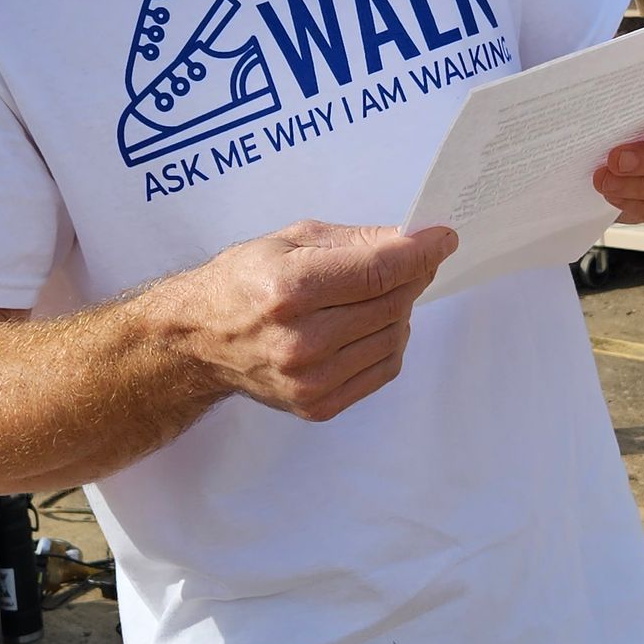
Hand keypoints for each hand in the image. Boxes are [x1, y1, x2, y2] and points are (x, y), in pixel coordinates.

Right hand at [171, 220, 457, 422]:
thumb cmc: (243, 281)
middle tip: (412, 261)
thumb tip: (413, 240)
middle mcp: (302, 341)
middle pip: (392, 304)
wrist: (200, 339)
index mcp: (290, 290)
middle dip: (412, 276)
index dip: (421, 252)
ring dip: (399, 309)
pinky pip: (384, 368)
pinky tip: (369, 325)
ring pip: (395, 337)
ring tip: (377, 294)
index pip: (380, 271)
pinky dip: (389, 341)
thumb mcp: (291, 239)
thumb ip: (356, 240)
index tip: (443, 239)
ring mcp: (311, 380)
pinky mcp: (319, 405)